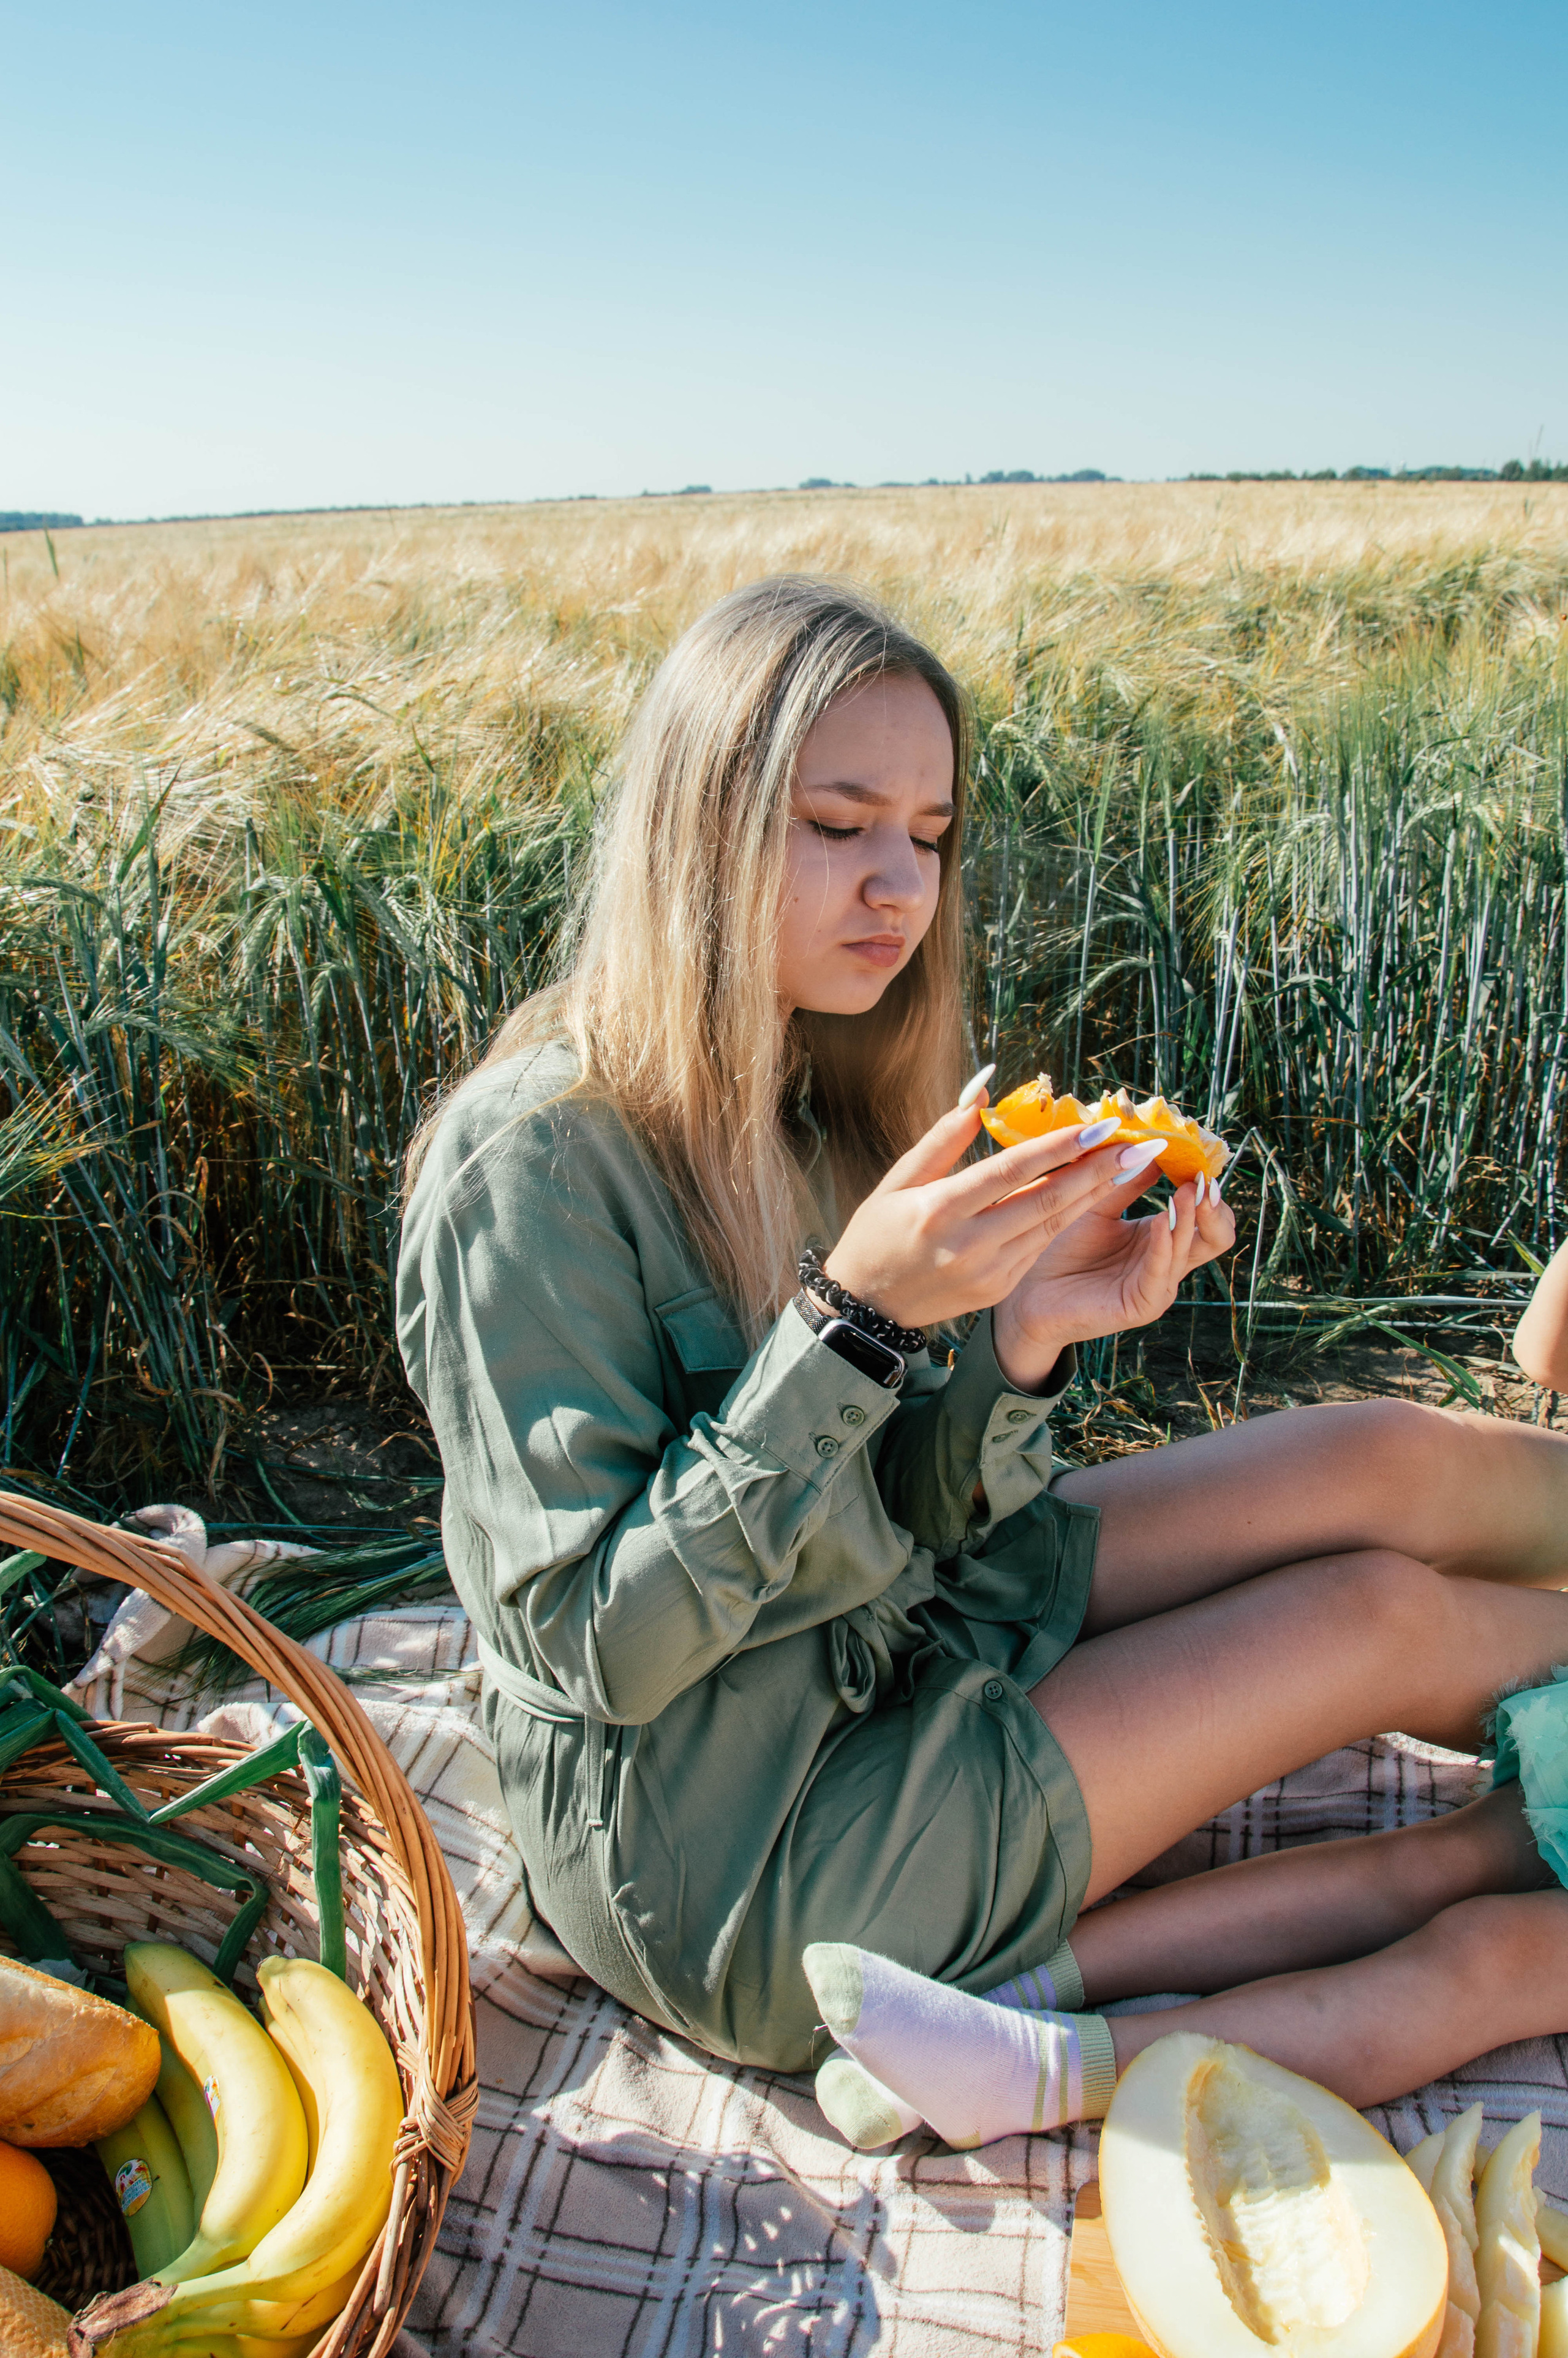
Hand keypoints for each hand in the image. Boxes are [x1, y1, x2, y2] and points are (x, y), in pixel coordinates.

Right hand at [823, 1101, 1161, 1333]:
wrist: (867, 1308)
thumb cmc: (876, 1233)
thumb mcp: (898, 1180)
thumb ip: (942, 1138)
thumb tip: (981, 1091)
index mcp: (940, 1209)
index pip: (1011, 1171)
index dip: (1058, 1147)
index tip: (1097, 1126)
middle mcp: (969, 1244)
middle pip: (1045, 1200)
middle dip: (1095, 1171)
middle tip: (1135, 1145)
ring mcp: (988, 1272)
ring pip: (1051, 1225)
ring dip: (1092, 1194)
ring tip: (1126, 1166)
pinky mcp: (999, 1289)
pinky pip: (1039, 1246)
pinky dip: (1066, 1218)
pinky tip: (1090, 1195)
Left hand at [993, 1168, 1235, 1388]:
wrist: (1029, 1292)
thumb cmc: (1060, 1247)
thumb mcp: (1097, 1205)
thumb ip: (1126, 1181)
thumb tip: (1153, 1143)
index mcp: (1161, 1237)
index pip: (1204, 1214)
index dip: (1205, 1188)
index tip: (1198, 1159)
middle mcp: (1166, 1261)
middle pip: (1216, 1235)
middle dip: (1212, 1206)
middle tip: (1203, 1179)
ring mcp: (1157, 1285)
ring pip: (1192, 1251)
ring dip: (1189, 1219)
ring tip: (1184, 1192)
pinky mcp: (1141, 1304)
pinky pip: (1162, 1275)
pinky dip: (1164, 1247)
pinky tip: (1159, 1223)